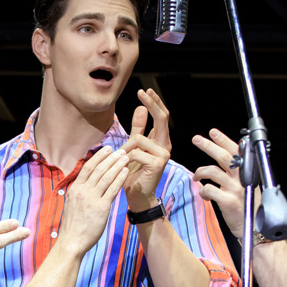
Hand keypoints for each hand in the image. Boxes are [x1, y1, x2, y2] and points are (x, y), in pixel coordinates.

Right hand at [57, 146, 129, 253]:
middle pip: (98, 169)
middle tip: (121, 150)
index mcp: (74, 189)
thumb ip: (79, 193)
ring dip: (117, 165)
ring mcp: (91, 199)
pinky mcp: (101, 208)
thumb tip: (87, 184)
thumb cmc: (73, 226)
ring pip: (106, 177)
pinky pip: (112, 189)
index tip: (107, 149)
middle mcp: (82, 191)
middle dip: (111, 158)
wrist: (71, 242)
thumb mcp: (71, 204)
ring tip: (126, 157)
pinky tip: (126, 172)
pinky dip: (120, 179)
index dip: (98, 156)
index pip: (87, 167)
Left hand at [122, 88, 171, 212]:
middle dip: (151, 103)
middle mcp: (165, 145)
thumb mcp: (134, 147)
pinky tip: (124, 164)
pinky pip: (137, 152)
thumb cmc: (134, 172)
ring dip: (126, 146)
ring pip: (140, 138)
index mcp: (161, 140)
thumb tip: (141, 107)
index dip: (154, 102)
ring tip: (122, 158)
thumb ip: (138, 128)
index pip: (161, 116)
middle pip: (161, 118)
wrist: (137, 195)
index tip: (144, 90)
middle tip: (141, 91)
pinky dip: (126, 156)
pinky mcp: (158, 163)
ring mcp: (163, 154)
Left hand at [192, 128, 248, 239]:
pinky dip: (203, 191)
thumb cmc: (250, 208)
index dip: (224, 140)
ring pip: (212, 172)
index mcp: (247, 173)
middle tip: (196, 139)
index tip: (213, 132)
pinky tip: (204, 194)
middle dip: (208, 145)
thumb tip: (225, 161)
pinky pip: (209, 189)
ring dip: (200, 172)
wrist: (257, 229)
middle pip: (223, 157)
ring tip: (196, 176)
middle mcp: (242, 179)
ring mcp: (235, 189)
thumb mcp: (248, 187)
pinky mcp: (228, 201)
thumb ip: (238, 175)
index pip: (236, 151)